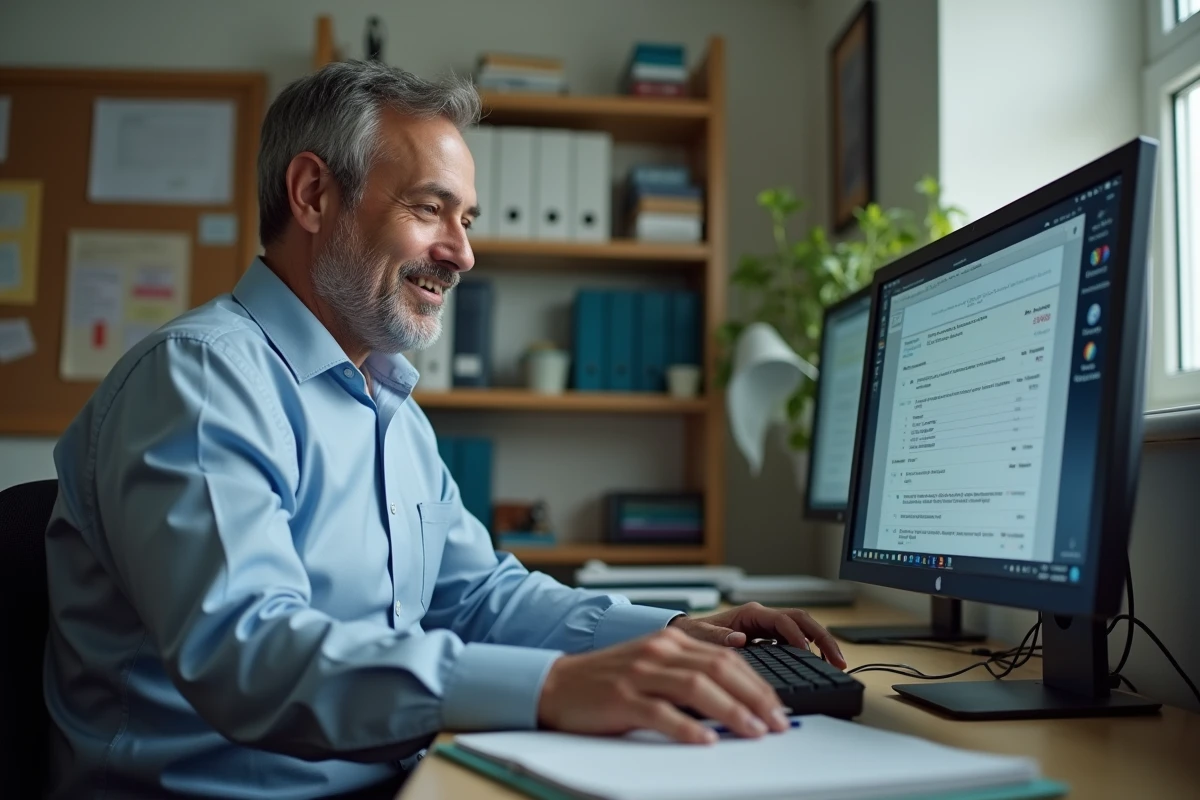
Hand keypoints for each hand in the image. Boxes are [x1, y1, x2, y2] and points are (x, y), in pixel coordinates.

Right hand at [537, 626, 789, 743]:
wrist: (557, 684)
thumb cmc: (608, 680)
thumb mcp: (653, 664)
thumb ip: (689, 672)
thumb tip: (737, 697)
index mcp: (671, 640)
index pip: (728, 658)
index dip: (758, 684)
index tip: (779, 708)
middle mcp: (659, 651)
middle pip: (720, 669)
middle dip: (756, 697)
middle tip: (778, 722)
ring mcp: (640, 673)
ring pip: (697, 687)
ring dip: (732, 711)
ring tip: (754, 731)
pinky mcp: (622, 698)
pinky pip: (661, 713)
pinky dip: (687, 728)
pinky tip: (706, 740)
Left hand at [668, 602, 846, 668]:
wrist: (684, 637)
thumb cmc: (691, 634)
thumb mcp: (700, 635)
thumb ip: (718, 636)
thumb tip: (739, 638)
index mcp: (750, 613)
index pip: (785, 620)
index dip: (799, 636)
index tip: (809, 654)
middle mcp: (762, 618)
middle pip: (803, 621)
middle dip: (823, 638)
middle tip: (839, 659)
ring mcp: (767, 628)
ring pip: (803, 630)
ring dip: (821, 644)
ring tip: (836, 663)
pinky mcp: (768, 640)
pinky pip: (795, 642)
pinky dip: (810, 652)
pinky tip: (819, 665)